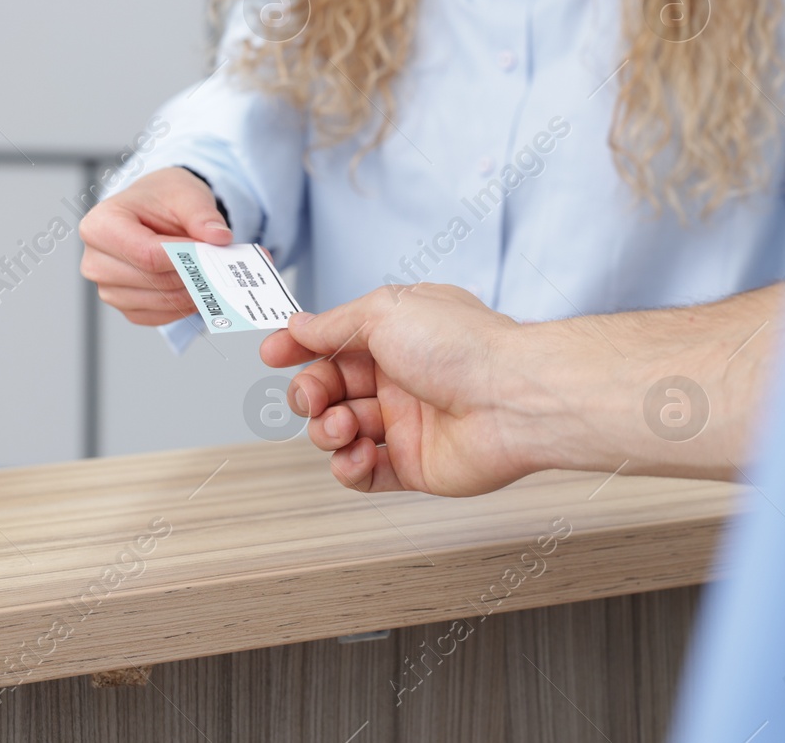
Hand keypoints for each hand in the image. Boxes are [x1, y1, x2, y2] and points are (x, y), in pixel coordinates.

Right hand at [79, 167, 232, 324]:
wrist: (152, 210)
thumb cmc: (161, 200)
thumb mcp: (185, 194)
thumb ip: (202, 215)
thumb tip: (219, 238)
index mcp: (101, 225)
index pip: (145, 253)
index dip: (183, 257)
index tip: (209, 250)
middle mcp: (96, 260)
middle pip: (152, 279)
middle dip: (190, 274)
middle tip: (218, 265)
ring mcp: (107, 287)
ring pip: (157, 301)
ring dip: (189, 292)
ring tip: (210, 275)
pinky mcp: (123, 305)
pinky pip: (156, 316)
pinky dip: (181, 306)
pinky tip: (196, 289)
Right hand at [263, 281, 784, 493]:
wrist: (511, 399)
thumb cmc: (463, 348)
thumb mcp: (384, 312)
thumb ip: (335, 324)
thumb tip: (300, 324)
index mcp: (397, 335)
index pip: (334, 342)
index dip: (300, 348)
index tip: (273, 353)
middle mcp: (402, 378)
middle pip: (331, 389)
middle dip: (311, 392)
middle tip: (314, 397)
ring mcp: (408, 423)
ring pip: (342, 432)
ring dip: (327, 431)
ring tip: (341, 427)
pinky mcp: (415, 465)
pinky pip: (365, 473)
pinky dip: (348, 468)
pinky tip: (354, 456)